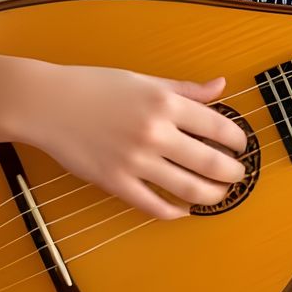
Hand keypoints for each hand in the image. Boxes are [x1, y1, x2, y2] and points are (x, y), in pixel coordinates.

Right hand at [15, 64, 249, 220]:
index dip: (238, 139)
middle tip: (238, 174)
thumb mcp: (145, 80)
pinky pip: (153, 205)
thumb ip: (186, 89)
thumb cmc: (97, 86)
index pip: (218, 126)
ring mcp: (135, 161)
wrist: (50, 103)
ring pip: (188, 188)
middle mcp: (155, 133)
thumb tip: (221, 86)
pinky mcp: (115, 182)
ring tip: (220, 193)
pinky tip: (184, 209)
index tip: (242, 145)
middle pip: (210, 162)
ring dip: (212, 195)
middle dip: (232, 172)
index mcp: (165, 104)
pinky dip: (174, 211)